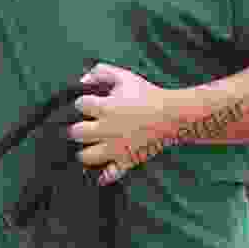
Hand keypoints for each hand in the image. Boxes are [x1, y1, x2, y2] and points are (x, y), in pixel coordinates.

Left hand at [67, 62, 177, 184]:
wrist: (171, 115)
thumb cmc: (147, 95)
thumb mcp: (124, 76)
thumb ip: (101, 72)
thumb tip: (83, 81)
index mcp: (105, 107)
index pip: (79, 105)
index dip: (81, 103)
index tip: (85, 105)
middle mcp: (107, 129)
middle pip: (77, 133)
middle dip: (76, 130)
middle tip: (81, 129)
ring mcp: (116, 147)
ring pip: (87, 156)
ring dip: (83, 152)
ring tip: (86, 148)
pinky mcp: (127, 160)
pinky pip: (111, 174)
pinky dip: (104, 175)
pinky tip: (99, 174)